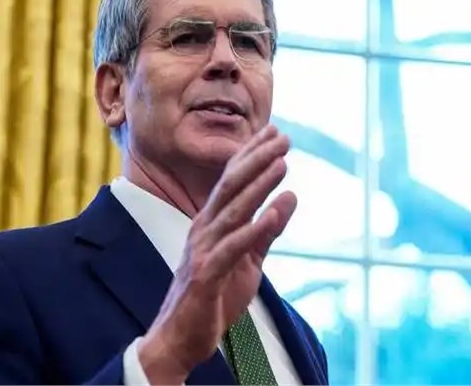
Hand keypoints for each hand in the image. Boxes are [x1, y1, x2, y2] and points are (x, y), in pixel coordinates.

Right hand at [137, 125, 296, 383]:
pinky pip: (233, 248)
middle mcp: (203, 229)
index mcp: (211, 223)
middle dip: (257, 159)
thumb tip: (290, 196)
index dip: (253, 155)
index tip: (274, 132)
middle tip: (282, 136)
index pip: (232, 181)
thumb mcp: (248, 260)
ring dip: (258, 186)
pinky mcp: (206, 275)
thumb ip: (267, 230)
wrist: (180, 337)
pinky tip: (275, 213)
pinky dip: (254, 229)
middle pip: (231, 187)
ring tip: (281, 164)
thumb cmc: (213, 297)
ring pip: (233, 211)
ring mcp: (203, 250)